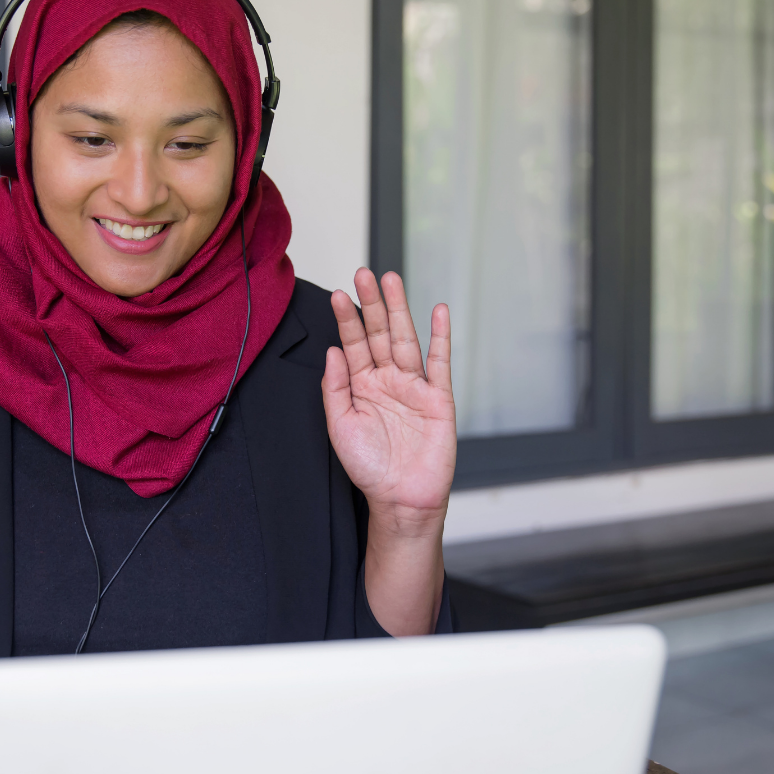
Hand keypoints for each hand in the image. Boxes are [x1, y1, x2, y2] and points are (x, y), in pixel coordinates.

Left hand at [323, 269, 455, 526]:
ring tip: (391, 280)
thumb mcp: (340, 426)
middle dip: (371, 304)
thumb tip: (333, 350)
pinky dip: (439, 336)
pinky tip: (436, 311)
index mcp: (361, 386)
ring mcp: (413, 386)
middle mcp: (387, 381)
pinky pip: (439, 361)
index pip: (352, 344)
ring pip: (405, 339)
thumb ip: (335, 387)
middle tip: (364, 274)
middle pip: (379, 333)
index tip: (337, 294)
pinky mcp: (438, 397)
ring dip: (399, 310)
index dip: (345, 319)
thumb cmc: (369, 468)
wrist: (401, 498)